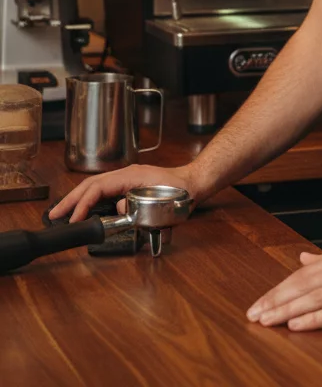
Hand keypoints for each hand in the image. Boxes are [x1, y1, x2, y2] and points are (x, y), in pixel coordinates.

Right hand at [49, 163, 203, 222]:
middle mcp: (125, 174)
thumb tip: (117, 209)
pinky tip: (84, 210)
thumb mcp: (158, 201)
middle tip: (54, 215)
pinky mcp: (129, 186)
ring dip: (78, 199)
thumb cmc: (181, 192)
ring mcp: (127, 179)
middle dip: (71, 199)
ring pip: (95, 186)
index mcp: (130, 175)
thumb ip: (136, 206)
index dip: (83, 203)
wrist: (195, 183)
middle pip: (91, 184)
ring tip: (62, 213)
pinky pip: (104, 191)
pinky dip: (90, 200)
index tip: (74, 218)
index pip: (98, 187)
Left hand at [246, 248, 321, 331]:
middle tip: (253, 315)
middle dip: (275, 301)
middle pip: (302, 286)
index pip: (301, 276)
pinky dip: (313, 318)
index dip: (277, 290)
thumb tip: (301, 259)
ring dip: (286, 310)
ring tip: (266, 321)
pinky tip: (295, 325)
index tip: (258, 304)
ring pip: (314, 298)